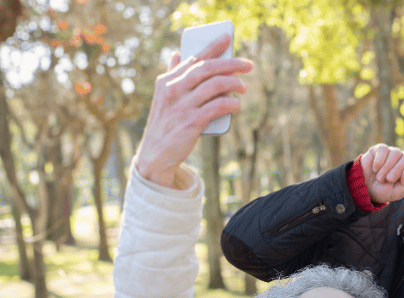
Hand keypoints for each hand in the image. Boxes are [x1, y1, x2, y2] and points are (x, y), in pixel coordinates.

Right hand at [135, 35, 252, 187]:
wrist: (155, 154)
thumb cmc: (165, 124)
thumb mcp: (163, 97)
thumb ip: (172, 75)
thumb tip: (176, 54)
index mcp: (167, 81)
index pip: (193, 58)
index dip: (212, 47)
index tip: (228, 38)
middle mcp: (174, 89)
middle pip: (207, 68)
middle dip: (231, 63)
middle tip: (248, 65)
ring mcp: (183, 106)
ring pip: (215, 85)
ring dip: (234, 84)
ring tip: (243, 87)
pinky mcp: (192, 122)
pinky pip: (218, 107)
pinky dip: (230, 103)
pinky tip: (236, 105)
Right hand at [360, 142, 403, 204]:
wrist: (364, 188)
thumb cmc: (382, 191)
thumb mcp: (397, 193)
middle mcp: (402, 160)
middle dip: (398, 169)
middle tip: (389, 179)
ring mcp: (392, 153)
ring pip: (396, 153)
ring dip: (387, 168)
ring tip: (380, 177)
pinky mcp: (380, 149)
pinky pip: (384, 150)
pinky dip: (380, 161)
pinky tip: (375, 168)